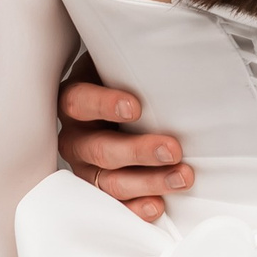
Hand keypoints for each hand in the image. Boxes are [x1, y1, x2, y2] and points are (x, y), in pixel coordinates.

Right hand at [58, 72, 190, 223]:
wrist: (121, 106)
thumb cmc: (124, 84)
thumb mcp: (120, 68)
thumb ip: (134, 63)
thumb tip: (172, 48)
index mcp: (74, 101)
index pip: (80, 102)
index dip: (104, 105)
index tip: (135, 107)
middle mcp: (76, 138)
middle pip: (100, 150)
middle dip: (138, 152)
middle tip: (173, 149)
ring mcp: (86, 168)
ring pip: (110, 182)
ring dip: (148, 182)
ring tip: (182, 176)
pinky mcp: (102, 190)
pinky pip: (116, 207)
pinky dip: (137, 208)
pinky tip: (158, 206)